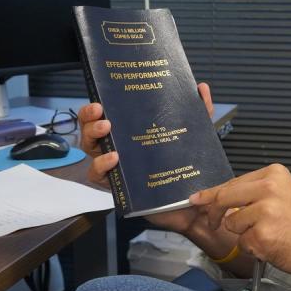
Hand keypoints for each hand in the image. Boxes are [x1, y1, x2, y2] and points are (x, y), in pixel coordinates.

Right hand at [78, 83, 214, 232]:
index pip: (107, 115)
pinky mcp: (118, 187)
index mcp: (132, 133)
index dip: (98, 105)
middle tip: (101, 112)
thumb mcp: (196, 136)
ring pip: (90, 150)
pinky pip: (99, 176)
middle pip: (91, 129)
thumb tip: (201, 87)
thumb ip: (199, 111)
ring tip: (106, 129)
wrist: (195, 204)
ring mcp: (116, 168)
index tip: (102, 97)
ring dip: (93, 136)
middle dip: (89, 117)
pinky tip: (113, 158)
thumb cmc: (189, 168)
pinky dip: (101, 165)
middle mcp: (119, 148)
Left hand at [189, 163, 290, 281]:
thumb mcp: (282, 196)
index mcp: (274, 174)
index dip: (211, 194)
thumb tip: (215, 198)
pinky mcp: (262, 235)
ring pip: (231, 223)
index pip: (232, 182)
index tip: (196, 199)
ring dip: (243, 235)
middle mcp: (269, 188)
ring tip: (268, 235)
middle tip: (215, 223)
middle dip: (215, 213)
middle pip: (224, 198)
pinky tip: (272, 246)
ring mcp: (265, 212)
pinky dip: (252, 249)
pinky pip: (241, 243)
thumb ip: (252, 194)